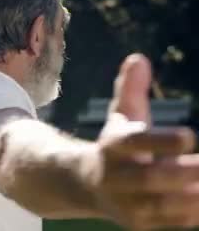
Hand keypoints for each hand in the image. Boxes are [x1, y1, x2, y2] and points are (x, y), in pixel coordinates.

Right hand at [90, 54, 198, 229]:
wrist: (84, 184)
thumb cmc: (116, 144)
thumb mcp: (121, 115)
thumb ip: (130, 89)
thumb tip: (138, 58)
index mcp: (113, 146)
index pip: (135, 143)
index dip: (161, 141)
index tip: (190, 136)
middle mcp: (114, 177)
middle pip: (148, 178)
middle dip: (181, 174)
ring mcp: (126, 203)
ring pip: (160, 206)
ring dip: (190, 200)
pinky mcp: (139, 223)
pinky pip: (168, 223)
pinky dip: (191, 215)